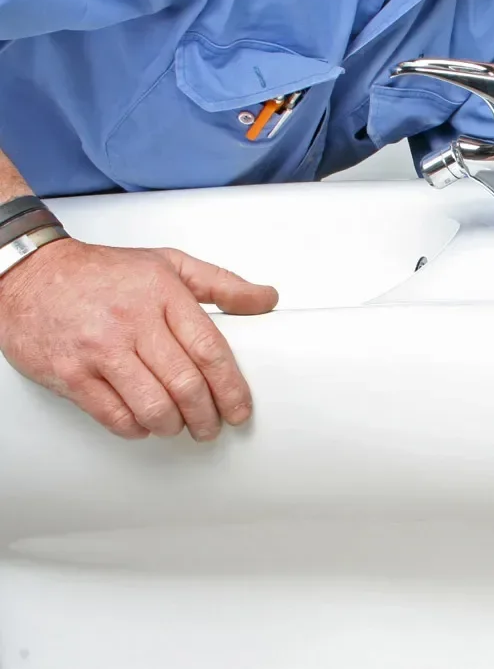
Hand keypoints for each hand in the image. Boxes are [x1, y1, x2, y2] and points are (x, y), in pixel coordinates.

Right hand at [0, 238, 278, 439]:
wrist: (28, 274)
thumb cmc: (103, 272)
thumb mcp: (168, 264)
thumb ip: (221, 283)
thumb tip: (266, 299)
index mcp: (162, 294)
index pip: (210, 350)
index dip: (232, 388)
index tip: (240, 409)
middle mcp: (132, 322)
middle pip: (185, 384)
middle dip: (207, 415)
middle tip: (213, 426)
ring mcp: (98, 349)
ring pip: (152, 405)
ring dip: (173, 426)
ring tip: (180, 426)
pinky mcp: (70, 372)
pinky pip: (113, 415)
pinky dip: (136, 427)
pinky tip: (143, 423)